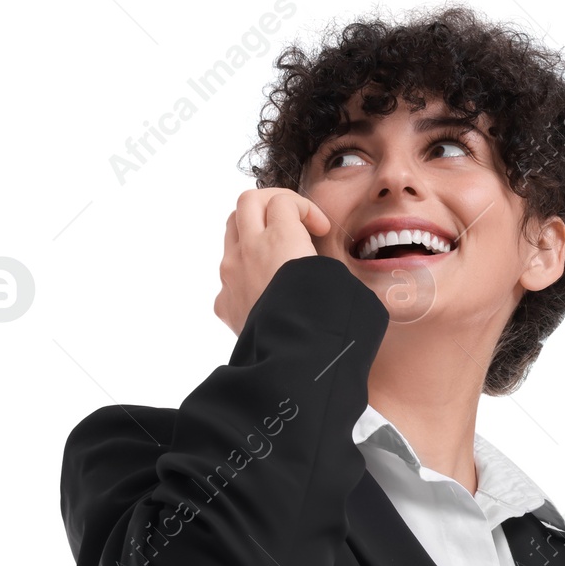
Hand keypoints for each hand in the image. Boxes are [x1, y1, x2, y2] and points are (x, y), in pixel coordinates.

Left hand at [215, 188, 331, 335]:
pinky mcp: (224, 301)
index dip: (307, 208)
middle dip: (271, 202)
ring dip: (254, 229)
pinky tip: (266, 289)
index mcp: (280, 241)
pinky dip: (245, 268)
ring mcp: (231, 275)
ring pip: (232, 230)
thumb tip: (323, 262)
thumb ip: (326, 261)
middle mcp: (249, 251)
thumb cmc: (325, 325)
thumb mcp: (341, 283)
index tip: (321, 230)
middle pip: (248, 202)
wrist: (294, 365)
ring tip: (276, 249)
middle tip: (291, 218)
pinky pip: (229, 272)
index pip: (283, 201)